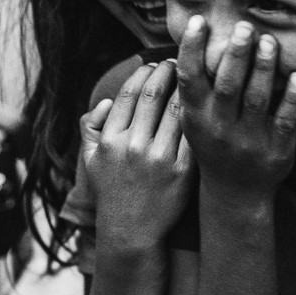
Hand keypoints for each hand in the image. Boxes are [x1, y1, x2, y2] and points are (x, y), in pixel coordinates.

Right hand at [79, 59, 194, 250]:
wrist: (131, 232)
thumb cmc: (111, 192)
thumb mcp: (90, 161)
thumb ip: (91, 127)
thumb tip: (106, 101)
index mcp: (110, 139)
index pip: (128, 92)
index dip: (143, 72)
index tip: (154, 64)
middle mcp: (133, 145)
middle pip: (153, 94)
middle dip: (167, 71)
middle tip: (177, 62)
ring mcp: (159, 159)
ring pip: (177, 109)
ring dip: (186, 88)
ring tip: (193, 78)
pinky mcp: (182, 172)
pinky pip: (193, 134)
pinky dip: (199, 115)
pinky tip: (205, 105)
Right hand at [177, 16, 295, 194]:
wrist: (234, 192)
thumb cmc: (212, 143)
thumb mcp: (192, 119)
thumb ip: (191, 87)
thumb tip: (188, 38)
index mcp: (196, 116)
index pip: (189, 78)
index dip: (191, 48)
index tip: (199, 20)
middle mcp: (219, 127)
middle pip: (228, 86)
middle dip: (236, 54)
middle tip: (244, 26)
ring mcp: (248, 139)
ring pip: (257, 99)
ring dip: (264, 68)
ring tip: (270, 41)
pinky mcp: (275, 149)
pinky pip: (285, 120)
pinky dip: (293, 98)